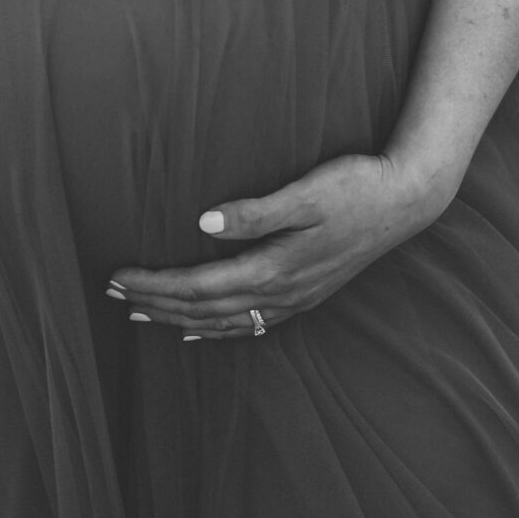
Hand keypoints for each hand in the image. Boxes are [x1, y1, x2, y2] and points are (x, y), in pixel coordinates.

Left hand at [108, 152, 445, 336]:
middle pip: (202, 309)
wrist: (406, 201)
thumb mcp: (306, 191)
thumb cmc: (356, 187)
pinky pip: (246, 324)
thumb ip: (255, 211)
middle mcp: (279, 294)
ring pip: (221, 321)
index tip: (117, 277)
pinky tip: (197, 330)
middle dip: (155, 303)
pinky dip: (213, 329)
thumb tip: (202, 221)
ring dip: (177, 318)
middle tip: (112, 295)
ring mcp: (292, 300)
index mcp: (273, 268)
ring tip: (141, 313)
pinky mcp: (303, 295)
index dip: (154, 284)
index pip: (197, 285)